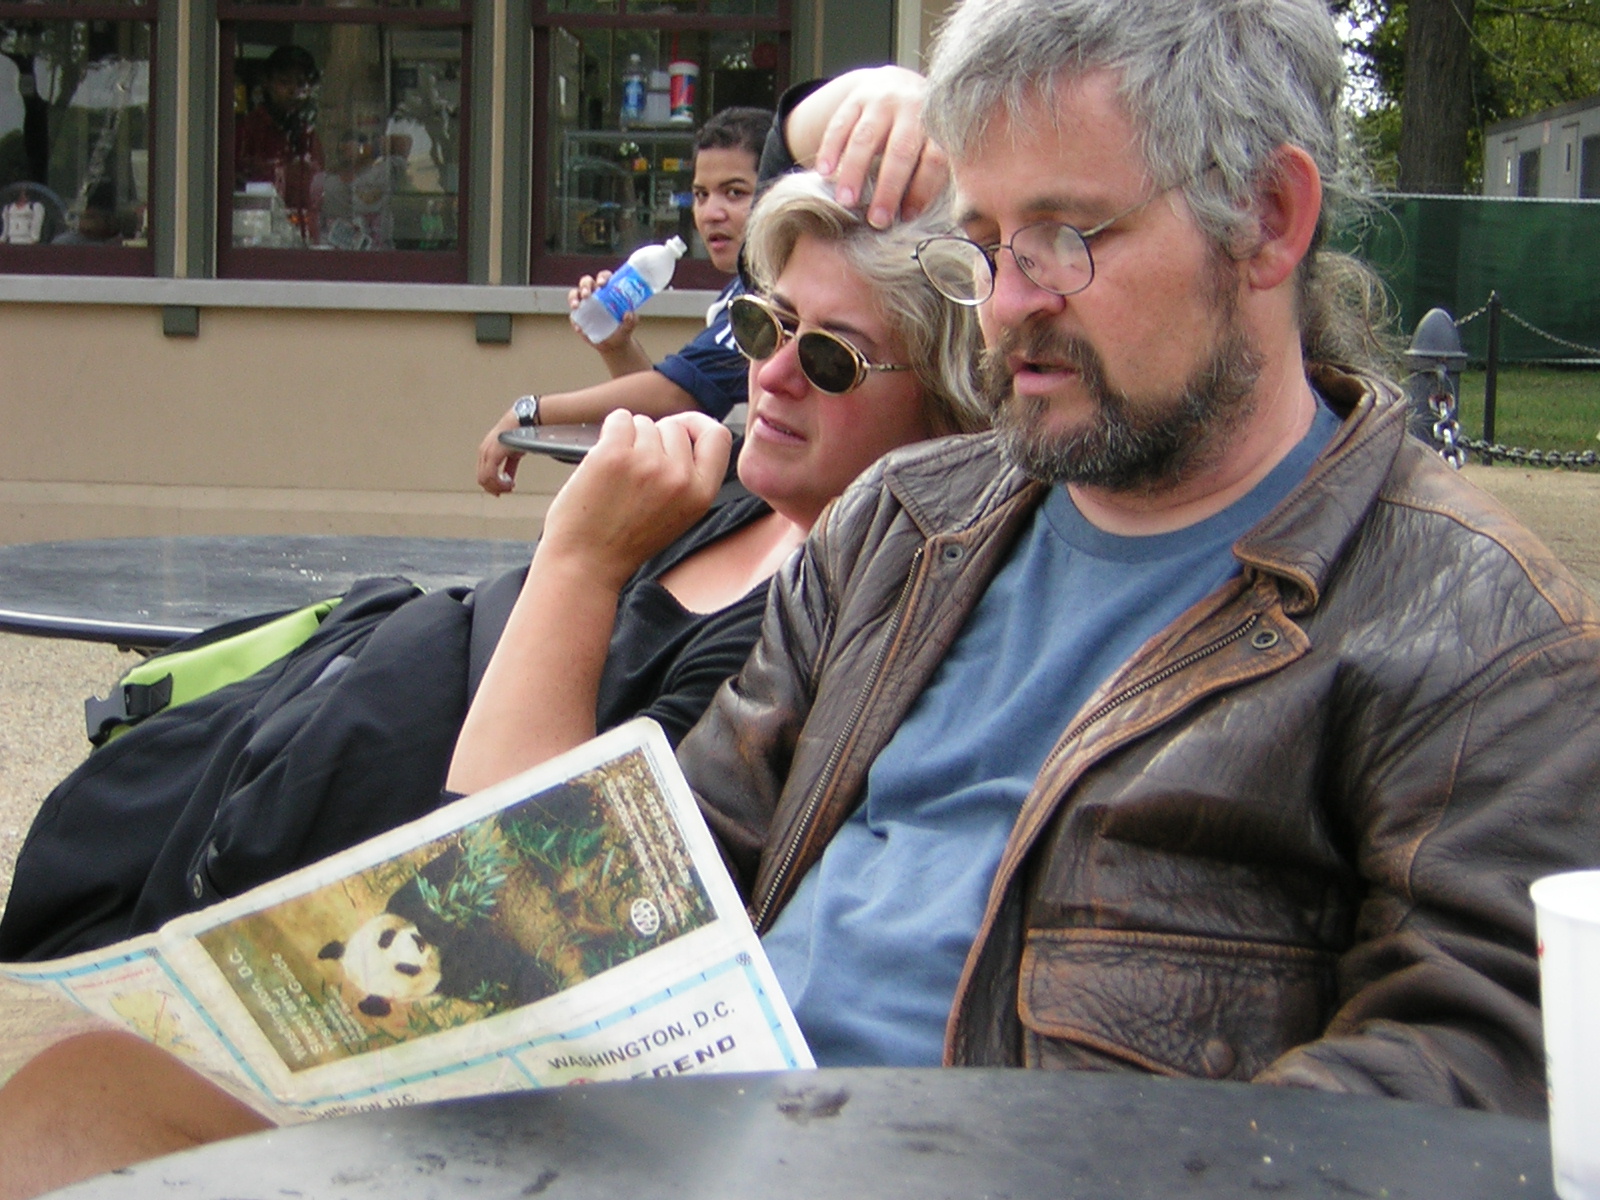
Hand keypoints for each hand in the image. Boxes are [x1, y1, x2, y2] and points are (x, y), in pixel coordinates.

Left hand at [477, 406, 522, 494]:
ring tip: (510, 487)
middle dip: (494, 489)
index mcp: (485, 451)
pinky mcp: (493, 455)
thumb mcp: (512, 454)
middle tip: (506, 491)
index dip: (491, 486)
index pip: (482, 474)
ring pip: (485, 480)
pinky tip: (510, 484)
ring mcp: (487, 453)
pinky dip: (500, 484)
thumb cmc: (519, 433)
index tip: (502, 490)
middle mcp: (483, 452)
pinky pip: (491, 476)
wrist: (523, 421)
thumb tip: (508, 480)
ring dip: (498, 487)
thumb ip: (508, 468)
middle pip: (482, 480)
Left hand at [537, 410, 731, 591]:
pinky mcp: (614, 455)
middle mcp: (679, 478)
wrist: (586, 562)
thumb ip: (689, 476)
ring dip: (630, 438)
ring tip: (619, 474)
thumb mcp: (679, 514)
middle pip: (675, 427)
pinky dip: (610, 431)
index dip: (698, 426)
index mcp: (701, 494)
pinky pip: (620, 419)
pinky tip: (605, 459)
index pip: (718, 436)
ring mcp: (647, 464)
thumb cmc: (625, 541)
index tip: (682, 430)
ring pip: (645, 422)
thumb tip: (685, 430)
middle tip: (637, 469)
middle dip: (655, 438)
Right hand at [568, 270, 638, 351]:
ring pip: (575, 293)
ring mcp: (585, 305)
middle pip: (587, 281)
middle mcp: (595, 294)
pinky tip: (580, 328)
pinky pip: (573, 315)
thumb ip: (631, 320)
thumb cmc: (623, 328)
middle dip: (585, 285)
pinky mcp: (578, 317)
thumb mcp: (630, 325)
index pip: (604, 277)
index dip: (602, 277)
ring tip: (576, 306)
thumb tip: (628, 313)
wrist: (615, 344)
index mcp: (608, 291)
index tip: (602, 284)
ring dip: (573, 297)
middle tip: (587, 295)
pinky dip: (575, 321)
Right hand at [787, 66, 950, 228]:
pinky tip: (824, 173)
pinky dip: (830, 150)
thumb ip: (931, 174)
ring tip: (846, 202)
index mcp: (936, 125)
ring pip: (866, 138)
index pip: (933, 160)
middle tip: (876, 220)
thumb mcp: (931, 144)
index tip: (907, 218)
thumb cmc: (918, 131)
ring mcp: (883, 100)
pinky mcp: (856, 97)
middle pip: (900, 151)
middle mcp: (912, 107)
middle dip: (888, 188)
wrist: (898, 83)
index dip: (922, 191)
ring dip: (854, 172)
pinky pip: (840, 124)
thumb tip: (923, 222)